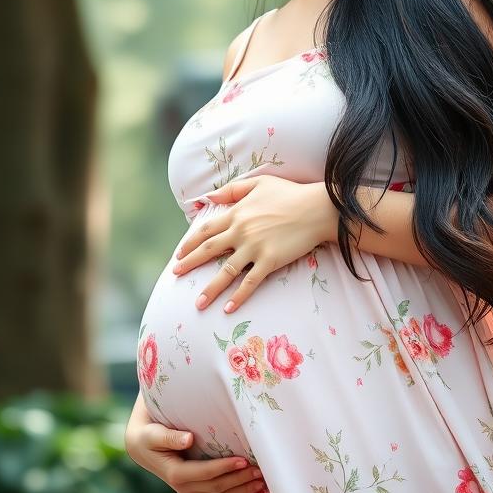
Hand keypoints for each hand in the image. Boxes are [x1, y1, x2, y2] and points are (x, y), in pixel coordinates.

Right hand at [124, 394, 263, 492]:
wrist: (140, 445)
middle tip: (260, 471)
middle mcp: (183, 486)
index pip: (205, 473)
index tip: (243, 460)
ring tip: (260, 483)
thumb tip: (188, 439)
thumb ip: (170, 436)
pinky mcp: (192, 488)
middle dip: (239, 480)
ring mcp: (188, 489)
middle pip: (216, 487)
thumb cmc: (148, 434)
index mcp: (175, 473)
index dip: (224, 468)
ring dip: (240, 491)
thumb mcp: (154, 433)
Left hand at [172, 175, 337, 313]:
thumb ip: (232, 190)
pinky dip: (238, 297)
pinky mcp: (270, 261)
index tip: (179, 253)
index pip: (207, 230)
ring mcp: (255, 247)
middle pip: (209, 250)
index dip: (191, 242)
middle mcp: (241, 231)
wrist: (316, 208)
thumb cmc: (290, 193)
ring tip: (197, 304)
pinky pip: (250, 282)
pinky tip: (228, 308)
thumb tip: (208, 196)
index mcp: (237, 213)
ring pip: (226, 271)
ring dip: (210, 289)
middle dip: (190, 263)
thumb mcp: (259, 183)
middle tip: (176, 274)